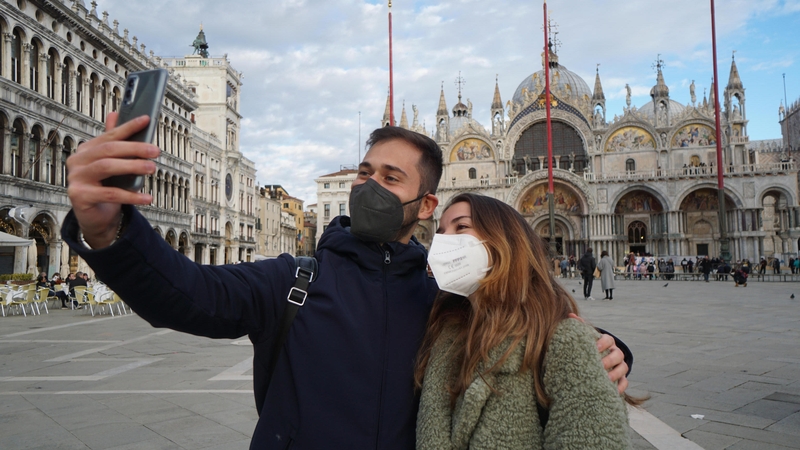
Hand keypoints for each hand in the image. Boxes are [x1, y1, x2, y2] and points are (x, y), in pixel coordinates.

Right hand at [67, 113, 159, 247]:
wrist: (96, 218)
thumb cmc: (105, 188)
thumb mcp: (112, 165)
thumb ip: (113, 142)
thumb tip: (115, 114)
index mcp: (86, 150)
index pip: (110, 135)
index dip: (128, 127)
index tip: (146, 120)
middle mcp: (78, 161)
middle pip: (108, 150)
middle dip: (135, 148)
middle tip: (155, 151)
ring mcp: (76, 178)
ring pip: (107, 167)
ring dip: (133, 166)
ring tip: (152, 168)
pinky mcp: (80, 196)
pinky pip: (110, 194)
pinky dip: (131, 195)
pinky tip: (147, 197)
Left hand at [568, 313, 628, 394]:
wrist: (597, 359)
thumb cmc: (590, 348)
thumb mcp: (585, 337)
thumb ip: (580, 326)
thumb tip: (570, 315)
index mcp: (607, 342)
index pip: (609, 339)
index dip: (603, 343)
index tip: (595, 347)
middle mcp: (616, 353)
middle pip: (618, 355)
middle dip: (610, 360)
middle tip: (600, 365)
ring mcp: (620, 366)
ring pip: (623, 368)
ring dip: (616, 373)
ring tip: (606, 379)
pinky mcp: (621, 379)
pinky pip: (625, 383)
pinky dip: (620, 387)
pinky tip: (613, 391)